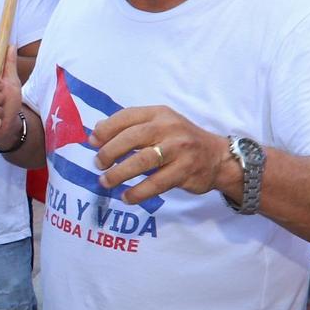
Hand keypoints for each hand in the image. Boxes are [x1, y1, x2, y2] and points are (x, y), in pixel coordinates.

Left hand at [90, 106, 231, 207]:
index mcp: (159, 113)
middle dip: (109, 152)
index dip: (106, 129)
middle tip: (98, 164)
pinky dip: (138, 192)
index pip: (127, 116)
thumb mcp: (160, 124)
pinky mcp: (185, 171)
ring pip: (142, 161)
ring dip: (119, 173)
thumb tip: (96, 132)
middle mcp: (169, 128)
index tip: (92, 142)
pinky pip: (156, 183)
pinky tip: (126, 197)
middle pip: (132, 137)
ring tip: (106, 182)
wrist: (218, 157)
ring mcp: (179, 149)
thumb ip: (132, 127)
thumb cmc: (180, 141)